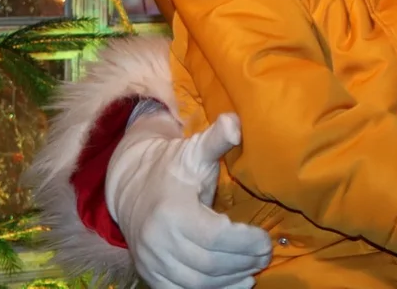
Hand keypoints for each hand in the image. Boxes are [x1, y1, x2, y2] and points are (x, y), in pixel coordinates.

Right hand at [106, 111, 272, 288]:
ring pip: (198, 284)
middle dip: (243, 261)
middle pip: (209, 264)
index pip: (215, 236)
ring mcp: (152, 261)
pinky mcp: (151, 274)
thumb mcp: (195, 150)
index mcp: (172, 211)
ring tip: (254, 268)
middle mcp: (158, 240)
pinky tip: (236, 284)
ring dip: (231, 279)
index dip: (245, 241)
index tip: (265, 238)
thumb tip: (236, 124)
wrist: (131, 187)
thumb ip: (218, 138)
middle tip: (265, 254)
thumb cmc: (173, 168)